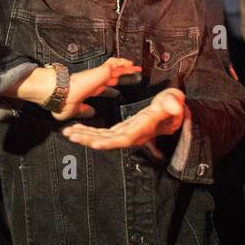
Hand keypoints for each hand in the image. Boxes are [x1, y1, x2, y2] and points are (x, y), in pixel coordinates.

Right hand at [47, 57, 142, 119]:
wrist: (59, 92)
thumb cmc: (61, 101)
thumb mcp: (74, 111)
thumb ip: (84, 111)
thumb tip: (91, 112)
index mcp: (86, 90)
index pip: (101, 88)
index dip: (110, 89)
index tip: (116, 91)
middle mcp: (93, 81)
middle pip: (111, 77)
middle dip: (121, 77)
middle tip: (132, 76)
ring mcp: (97, 75)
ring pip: (115, 69)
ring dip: (125, 69)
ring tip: (136, 69)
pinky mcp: (102, 72)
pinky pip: (115, 64)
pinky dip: (123, 63)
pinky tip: (131, 65)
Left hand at [61, 87, 187, 154]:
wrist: (173, 111)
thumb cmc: (173, 105)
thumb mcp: (174, 101)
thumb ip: (173, 103)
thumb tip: (174, 107)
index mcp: (144, 128)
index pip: (125, 138)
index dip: (109, 142)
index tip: (94, 143)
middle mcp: (134, 134)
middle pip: (109, 140)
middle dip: (90, 139)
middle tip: (71, 135)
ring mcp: (127, 133)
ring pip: (104, 138)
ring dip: (86, 136)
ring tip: (69, 133)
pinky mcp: (123, 130)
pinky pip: (105, 134)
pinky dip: (91, 132)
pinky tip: (78, 129)